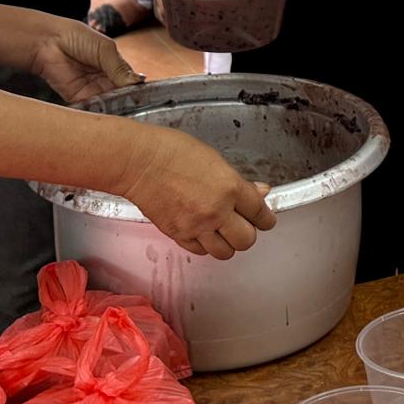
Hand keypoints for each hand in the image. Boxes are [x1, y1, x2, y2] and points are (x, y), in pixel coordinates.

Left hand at [19, 15, 138, 104]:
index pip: (131, 81)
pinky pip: (94, 109)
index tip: (148, 96)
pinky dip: (101, 112)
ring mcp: (93, 90)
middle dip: (129, 100)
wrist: (48, 43)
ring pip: (110, 104)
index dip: (138, 88)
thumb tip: (138, 82)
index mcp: (115, 65)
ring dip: (116, 107)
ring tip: (124, 109)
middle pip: (123, 95)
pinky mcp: (80, 99)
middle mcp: (106, 79)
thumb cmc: (76, 37)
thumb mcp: (104, 49)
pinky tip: (109, 112)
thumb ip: (119, 67)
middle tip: (136, 105)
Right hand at [119, 124, 277, 258]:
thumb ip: (238, 181)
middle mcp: (216, 211)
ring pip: (225, 252)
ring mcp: (196, 226)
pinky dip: (204, 245)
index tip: (266, 219)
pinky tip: (202, 232)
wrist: (138, 161)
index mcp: (229, 187)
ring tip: (222, 231)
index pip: (260, 213)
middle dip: (248, 233)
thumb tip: (258, 192)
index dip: (266, 218)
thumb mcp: (214, 158)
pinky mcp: (178, 234)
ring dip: (227, 243)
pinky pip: (200, 251)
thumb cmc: (171, 151)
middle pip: (247, 240)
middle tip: (243, 224)